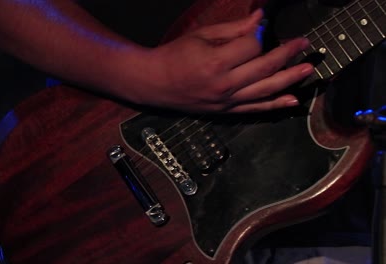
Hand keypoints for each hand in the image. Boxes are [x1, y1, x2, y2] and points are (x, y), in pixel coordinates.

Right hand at [133, 9, 312, 112]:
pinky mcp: (226, 111)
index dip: (260, 34)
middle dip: (287, 54)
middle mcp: (225, 85)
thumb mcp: (202, 36)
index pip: (252, 46)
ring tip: (308, 69)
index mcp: (217, 62)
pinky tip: (293, 100)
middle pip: (265, 68)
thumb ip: (234, 29)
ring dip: (290, 79)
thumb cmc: (174, 56)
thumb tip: (259, 19)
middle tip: (304, 44)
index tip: (262, 27)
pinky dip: (275, 105)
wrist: (155, 83)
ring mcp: (226, 101)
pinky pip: (255, 109)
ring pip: (266, 90)